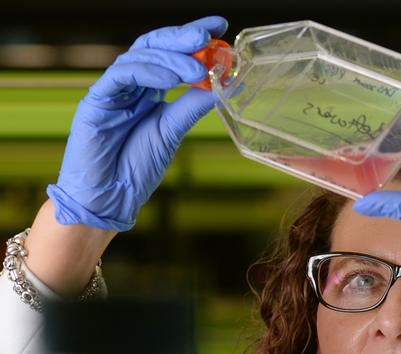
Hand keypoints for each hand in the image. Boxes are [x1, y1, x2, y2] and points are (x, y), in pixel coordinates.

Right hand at [47, 16, 227, 230]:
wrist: (111, 198)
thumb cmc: (136, 168)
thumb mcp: (173, 132)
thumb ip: (192, 107)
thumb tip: (221, 86)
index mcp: (148, 91)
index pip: (170, 53)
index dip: (192, 38)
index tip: (220, 27)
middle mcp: (130, 86)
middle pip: (154, 46)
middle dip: (182, 37)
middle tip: (208, 34)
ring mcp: (113, 91)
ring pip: (139, 56)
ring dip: (171, 57)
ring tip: (198, 68)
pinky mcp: (96, 101)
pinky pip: (122, 76)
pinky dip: (149, 72)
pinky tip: (172, 78)